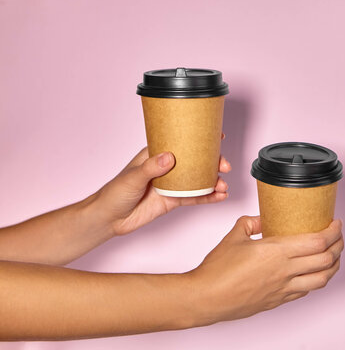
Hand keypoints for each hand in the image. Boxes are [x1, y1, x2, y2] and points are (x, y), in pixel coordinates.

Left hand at [93, 146, 231, 235]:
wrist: (109, 219)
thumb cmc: (114, 192)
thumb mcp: (132, 177)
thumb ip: (151, 168)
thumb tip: (169, 158)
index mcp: (156, 155)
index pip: (181, 142)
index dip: (199, 139)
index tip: (218, 136)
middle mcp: (167, 168)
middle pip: (195, 161)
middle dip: (213, 162)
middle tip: (224, 166)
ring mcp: (172, 184)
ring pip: (198, 180)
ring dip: (213, 181)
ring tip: (223, 185)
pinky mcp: (173, 201)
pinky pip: (194, 198)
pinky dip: (208, 197)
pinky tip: (220, 196)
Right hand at [189, 216, 343, 325]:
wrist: (207, 298)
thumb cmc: (217, 269)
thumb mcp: (234, 235)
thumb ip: (251, 223)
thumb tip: (262, 220)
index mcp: (276, 252)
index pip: (317, 241)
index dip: (333, 232)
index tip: (336, 223)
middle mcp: (285, 271)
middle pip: (326, 259)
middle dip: (339, 246)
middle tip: (339, 236)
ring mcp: (284, 288)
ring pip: (322, 279)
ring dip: (333, 266)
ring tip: (333, 256)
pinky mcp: (279, 300)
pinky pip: (306, 290)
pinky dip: (317, 280)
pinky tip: (314, 273)